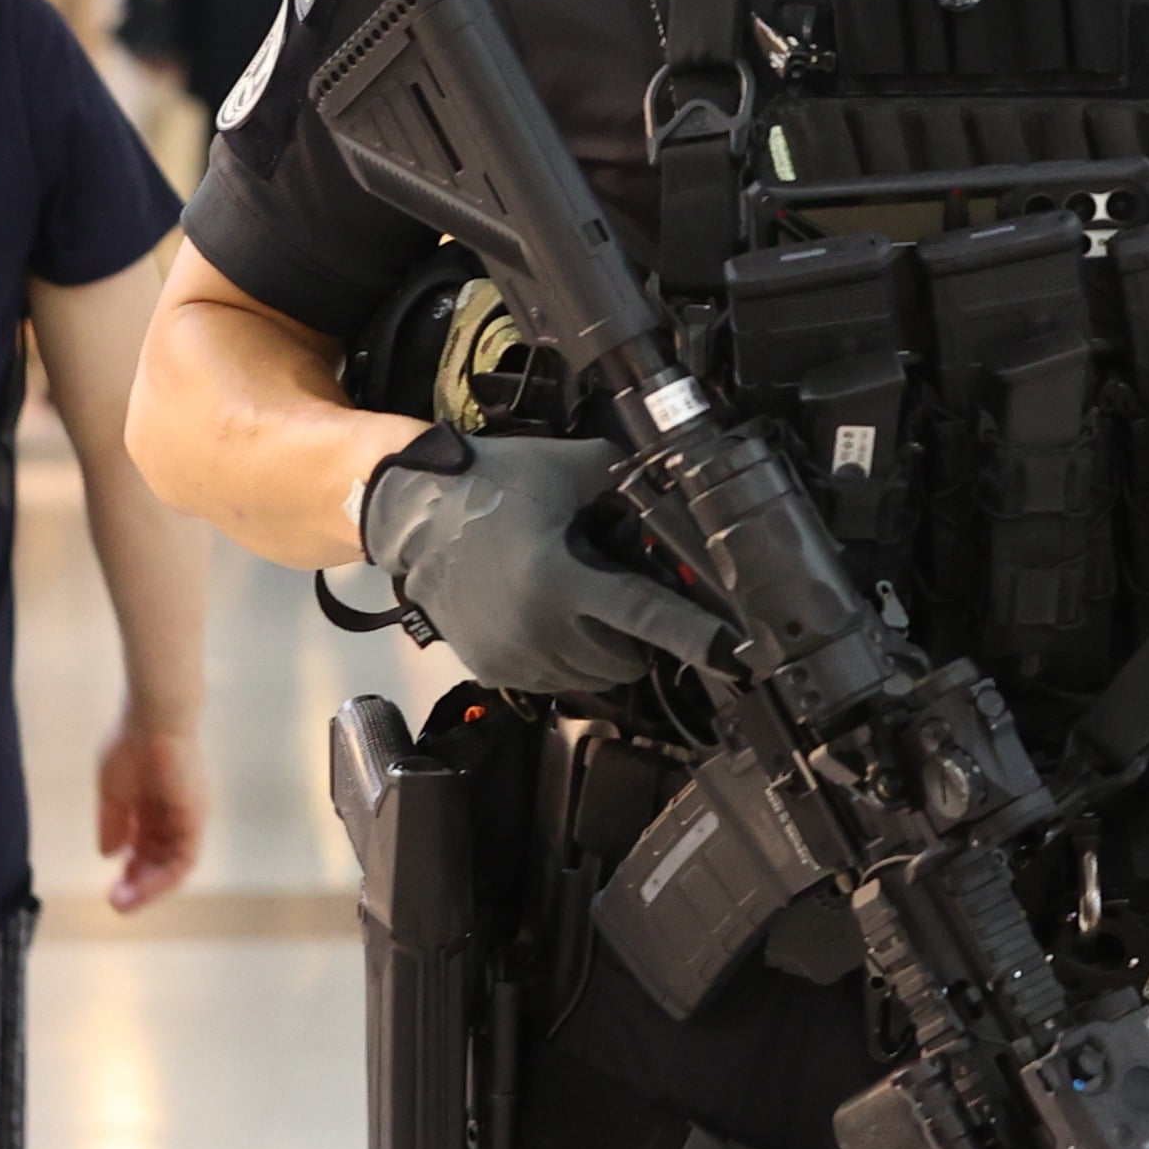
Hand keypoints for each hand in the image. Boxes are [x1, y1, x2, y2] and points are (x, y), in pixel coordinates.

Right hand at [94, 718, 204, 911]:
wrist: (152, 720)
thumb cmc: (130, 746)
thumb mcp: (113, 792)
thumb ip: (113, 823)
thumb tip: (109, 854)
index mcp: (157, 808)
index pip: (149, 849)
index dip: (132, 870)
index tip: (112, 888)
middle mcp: (177, 816)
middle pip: (162, 861)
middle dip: (139, 885)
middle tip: (116, 903)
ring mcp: (188, 818)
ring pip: (174, 865)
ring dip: (149, 888)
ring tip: (123, 903)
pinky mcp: (194, 818)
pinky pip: (183, 857)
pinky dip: (163, 876)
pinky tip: (140, 887)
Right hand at [359, 431, 726, 694]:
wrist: (413, 514)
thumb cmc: (493, 485)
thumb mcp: (571, 468)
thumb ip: (628, 481)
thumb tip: (677, 494)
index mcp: (563, 580)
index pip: (648, 617)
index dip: (697, 637)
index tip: (735, 657)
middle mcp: (539, 630)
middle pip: (629, 658)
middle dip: (642, 635)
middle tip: (624, 594)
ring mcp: (514, 657)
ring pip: (596, 677)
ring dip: (608, 651)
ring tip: (586, 604)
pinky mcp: (492, 670)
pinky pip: (557, 681)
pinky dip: (571, 659)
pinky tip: (556, 619)